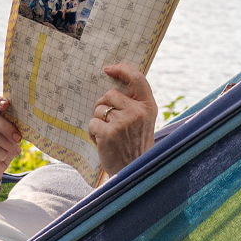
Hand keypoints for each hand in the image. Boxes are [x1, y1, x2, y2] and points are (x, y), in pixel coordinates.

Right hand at [0, 95, 20, 192]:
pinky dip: (2, 153)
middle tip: (18, 138)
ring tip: (14, 150)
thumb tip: (23, 130)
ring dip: (7, 144)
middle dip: (8, 128)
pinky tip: (3, 156)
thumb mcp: (11, 139)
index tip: (6, 104)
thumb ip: (15, 131)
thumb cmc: (3, 150)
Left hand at [89, 63, 155, 180]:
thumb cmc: (135, 145)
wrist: (134, 171)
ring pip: (99, 110)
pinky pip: (92, 124)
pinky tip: (102, 143)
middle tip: (107, 121)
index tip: (109, 69)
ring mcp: (122, 122)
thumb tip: (112, 86)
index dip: (122, 70)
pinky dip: (93, 133)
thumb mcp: (143, 122)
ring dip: (98, 122)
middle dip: (103, 105)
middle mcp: (137, 112)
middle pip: (109, 95)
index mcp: (148, 107)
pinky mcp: (108, 133)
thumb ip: (134, 104)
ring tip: (108, 135)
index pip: (137, 79)